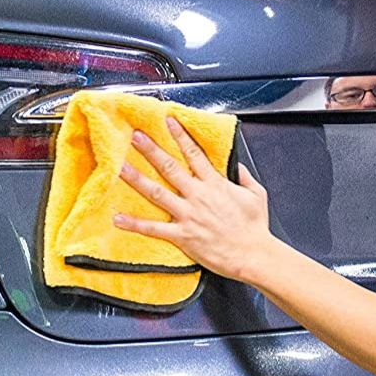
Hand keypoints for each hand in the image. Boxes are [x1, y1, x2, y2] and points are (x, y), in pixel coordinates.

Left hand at [113, 117, 279, 282]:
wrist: (253, 255)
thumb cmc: (255, 229)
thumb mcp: (256, 195)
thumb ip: (244, 177)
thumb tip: (237, 165)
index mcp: (216, 185)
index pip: (195, 154)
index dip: (180, 136)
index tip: (168, 121)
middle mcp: (199, 196)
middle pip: (170, 168)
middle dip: (152, 150)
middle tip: (136, 136)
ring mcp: (188, 215)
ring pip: (157, 193)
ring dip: (137, 179)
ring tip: (120, 167)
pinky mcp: (182, 236)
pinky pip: (154, 229)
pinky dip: (135, 224)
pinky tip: (118, 218)